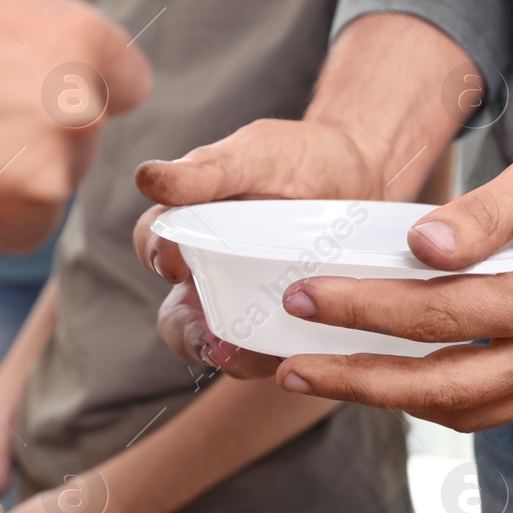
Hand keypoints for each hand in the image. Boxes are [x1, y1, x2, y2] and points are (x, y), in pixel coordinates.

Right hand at [134, 120, 382, 378]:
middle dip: (187, 334)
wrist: (364, 170)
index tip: (178, 260)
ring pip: (223, 344)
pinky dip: (277, 358)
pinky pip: (274, 352)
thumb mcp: (253, 154)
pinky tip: (294, 355)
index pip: (154, 244)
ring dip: (230, 357)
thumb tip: (147, 180)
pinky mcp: (289, 322)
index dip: (158, 255)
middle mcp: (210, 272)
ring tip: (243, 357)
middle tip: (207, 340)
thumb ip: (205, 170)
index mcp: (190, 226)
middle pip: (178, 316)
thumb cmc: (297, 157)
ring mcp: (249, 302)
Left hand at [268, 127, 512, 430]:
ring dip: (390, 398)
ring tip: (327, 374)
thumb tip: (414, 246)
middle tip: (294, 366)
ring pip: (462, 411)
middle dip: (358, 380)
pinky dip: (433, 398)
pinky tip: (390, 375)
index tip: (305, 298)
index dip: (364, 309)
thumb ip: (480, 214)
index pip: (438, 314)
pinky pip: (488, 408)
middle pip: (441, 388)